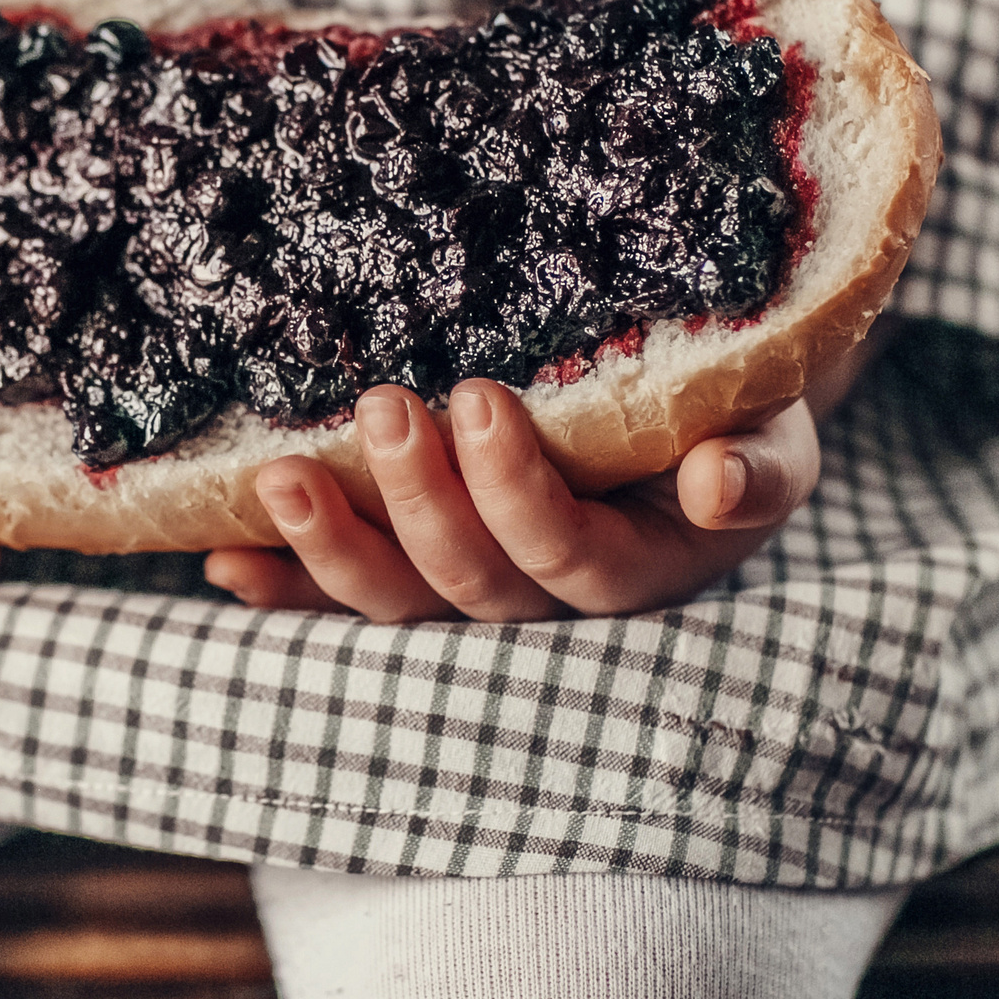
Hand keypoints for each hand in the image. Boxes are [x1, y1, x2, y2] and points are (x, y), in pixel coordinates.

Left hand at [203, 380, 820, 623]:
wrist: (702, 413)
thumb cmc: (738, 417)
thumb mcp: (774, 433)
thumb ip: (758, 463)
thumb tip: (718, 484)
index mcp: (640, 569)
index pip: (569, 557)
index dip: (515, 491)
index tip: (476, 396)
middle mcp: (550, 603)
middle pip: (471, 583)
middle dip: (418, 499)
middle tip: (384, 405)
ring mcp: (479, 595)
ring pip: (397, 602)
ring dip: (330, 549)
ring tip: (277, 478)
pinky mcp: (419, 578)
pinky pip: (344, 599)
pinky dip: (283, 586)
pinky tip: (225, 559)